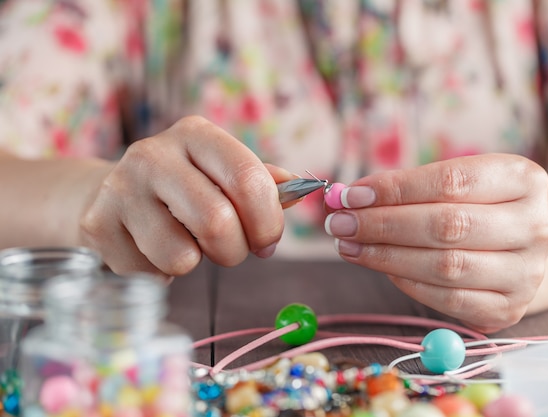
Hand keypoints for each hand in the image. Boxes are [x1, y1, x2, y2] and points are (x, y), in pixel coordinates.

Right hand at [79, 116, 293, 277]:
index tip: (268, 240)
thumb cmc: (184, 186)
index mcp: (197, 134)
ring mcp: (120, 188)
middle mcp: (153, 153)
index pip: (248, 179)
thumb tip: (301, 189)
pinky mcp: (98, 225)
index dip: (268, 221)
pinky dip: (162, 272)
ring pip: (183, 256)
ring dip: (197, 263)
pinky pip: (151, 272)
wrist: (111, 193)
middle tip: (231, 251)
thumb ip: (261, 182)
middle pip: (218, 222)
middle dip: (235, 251)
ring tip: (186, 245)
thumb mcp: (221, 173)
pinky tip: (152, 248)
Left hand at [324, 154, 547, 332]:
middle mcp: (535, 227)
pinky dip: (406, 282)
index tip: (352, 195)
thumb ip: (407, 188)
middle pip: (447, 225)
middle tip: (340, 223)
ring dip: (386, 256)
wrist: (519, 247)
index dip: (396, 189)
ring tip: (349, 245)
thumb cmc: (476, 206)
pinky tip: (381, 266)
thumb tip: (350, 197)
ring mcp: (526, 273)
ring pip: (445, 266)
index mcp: (524, 180)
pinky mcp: (508, 309)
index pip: (451, 182)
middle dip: (383, 224)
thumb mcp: (455, 183)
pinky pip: (447, 299)